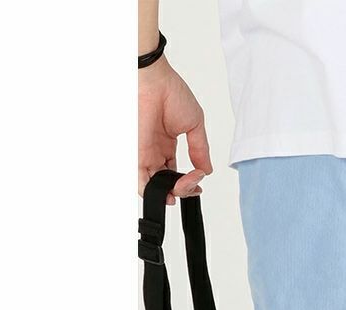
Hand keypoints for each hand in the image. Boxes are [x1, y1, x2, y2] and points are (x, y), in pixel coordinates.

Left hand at [138, 57, 212, 203]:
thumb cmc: (172, 93)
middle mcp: (156, 152)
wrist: (155, 80)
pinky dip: (154, 192)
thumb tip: (206, 170)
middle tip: (194, 182)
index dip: (189, 182)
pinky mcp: (138, 154)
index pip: (177, 173)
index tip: (200, 177)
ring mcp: (146, 154)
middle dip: (184, 189)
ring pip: (156, 185)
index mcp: (167, 145)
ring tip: (184, 186)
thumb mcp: (195, 125)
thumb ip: (200, 150)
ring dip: (172, 192)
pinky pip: (141, 181)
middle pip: (168, 183)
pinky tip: (169, 193)